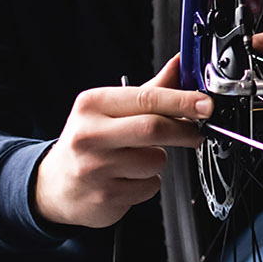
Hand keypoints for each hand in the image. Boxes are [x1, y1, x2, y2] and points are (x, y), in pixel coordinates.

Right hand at [34, 54, 209, 228]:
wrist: (56, 184)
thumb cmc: (89, 141)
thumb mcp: (111, 109)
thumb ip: (150, 89)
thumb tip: (181, 64)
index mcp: (92, 105)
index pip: (146, 98)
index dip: (183, 101)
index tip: (206, 105)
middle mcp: (89, 135)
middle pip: (153, 129)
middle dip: (184, 131)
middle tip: (196, 133)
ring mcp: (95, 168)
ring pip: (155, 161)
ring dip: (159, 160)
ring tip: (138, 158)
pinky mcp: (105, 197)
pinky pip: (149, 187)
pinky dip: (148, 182)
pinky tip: (129, 178)